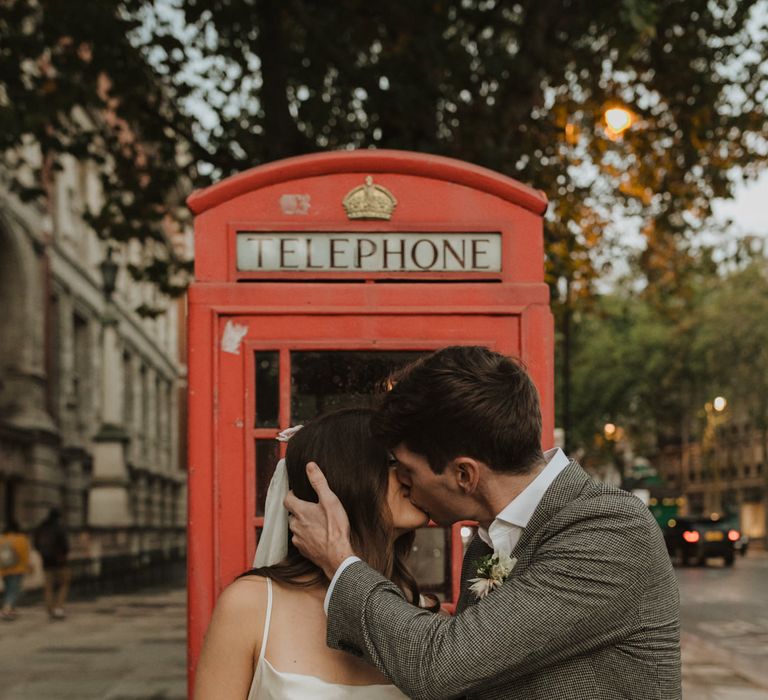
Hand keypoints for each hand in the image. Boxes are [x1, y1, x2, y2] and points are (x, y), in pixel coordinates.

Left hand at [284, 462, 355, 578]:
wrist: (337, 556)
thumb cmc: (335, 528)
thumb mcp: (330, 500)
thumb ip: (318, 482)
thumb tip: (310, 466)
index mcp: (300, 511)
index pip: (287, 499)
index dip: (291, 494)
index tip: (297, 492)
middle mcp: (295, 525)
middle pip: (292, 514)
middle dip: (298, 510)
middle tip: (311, 507)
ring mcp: (298, 539)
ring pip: (296, 528)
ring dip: (303, 524)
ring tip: (316, 522)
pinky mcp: (303, 550)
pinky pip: (301, 540)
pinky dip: (307, 536)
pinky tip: (318, 536)